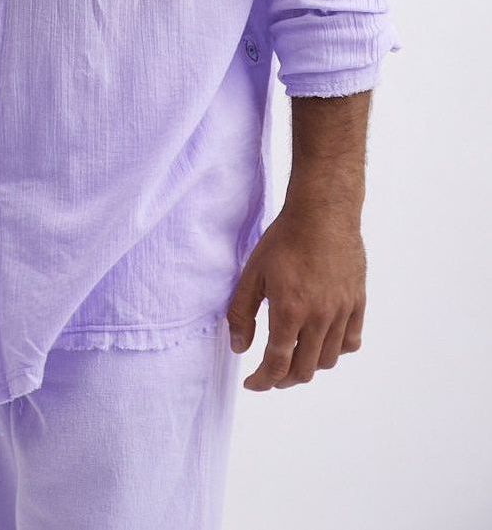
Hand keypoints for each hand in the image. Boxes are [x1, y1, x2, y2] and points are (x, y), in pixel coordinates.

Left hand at [225, 202, 365, 389]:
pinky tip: (323, 341)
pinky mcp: (357, 302)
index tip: (253, 383)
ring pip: (328, 360)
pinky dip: (336, 349)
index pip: (277, 364)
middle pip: (304, 370)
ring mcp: (341, 312)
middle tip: (271, 375)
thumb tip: (238, 347)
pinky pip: (351, 341)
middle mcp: (319, 318)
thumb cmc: (285, 239)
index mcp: (290, 312)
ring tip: (295, 357)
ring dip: (308, 366)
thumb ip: (242, 312)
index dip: (262, 381)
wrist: (323, 213)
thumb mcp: (252, 273)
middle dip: (283, 379)